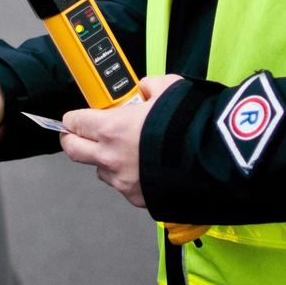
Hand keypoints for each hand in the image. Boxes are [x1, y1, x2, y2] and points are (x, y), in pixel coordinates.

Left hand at [60, 75, 182, 207]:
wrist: (213, 160)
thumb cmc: (190, 125)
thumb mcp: (169, 89)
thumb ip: (150, 87)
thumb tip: (146, 89)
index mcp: (111, 128)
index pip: (75, 122)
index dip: (75, 118)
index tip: (77, 117)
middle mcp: (110, 157)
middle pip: (73, 150)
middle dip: (72, 140)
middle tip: (77, 135)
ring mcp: (123, 181)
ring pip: (100, 170)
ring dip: (105, 160)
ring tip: (126, 151)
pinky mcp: (137, 198)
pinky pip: (123, 186)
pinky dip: (128, 176)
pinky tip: (145, 166)